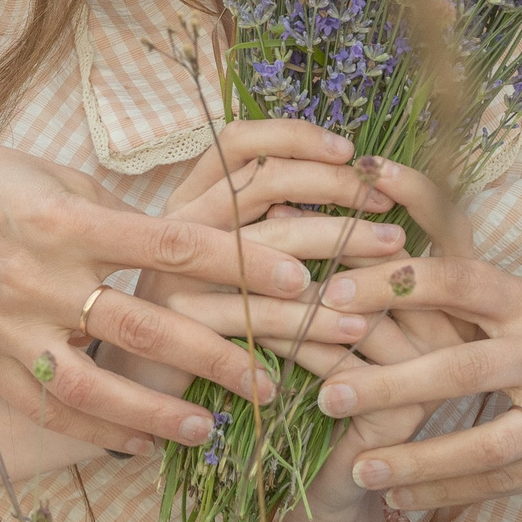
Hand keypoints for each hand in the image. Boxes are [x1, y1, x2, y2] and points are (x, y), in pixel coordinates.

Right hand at [0, 122, 367, 453]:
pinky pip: (47, 410)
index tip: (298, 280)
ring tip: (211, 431)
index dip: (239, 265)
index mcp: (68, 219)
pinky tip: (139, 446)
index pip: (173, 245)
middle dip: (219, 356)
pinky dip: (96, 434)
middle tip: (274, 379)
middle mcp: (40, 276)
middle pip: (148, 324)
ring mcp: (9, 327)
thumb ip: (123, 220)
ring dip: (160, 414)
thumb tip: (190, 248)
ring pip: (96, 387)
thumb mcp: (63, 179)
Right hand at [129, 152, 466, 404]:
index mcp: (190, 196)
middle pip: (261, 183)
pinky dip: (309, 325)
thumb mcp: (221, 257)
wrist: (132, 384)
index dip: (295, 138)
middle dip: (334, 192)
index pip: (240, 142)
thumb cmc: (196, 312)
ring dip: (335, 253)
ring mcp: (173, 272)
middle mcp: (176, 222)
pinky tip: (350, 333)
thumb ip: (262, 221)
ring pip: (266, 247)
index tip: (350, 151)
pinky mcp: (179, 326)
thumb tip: (341, 186)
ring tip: (388, 273)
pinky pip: (257, 319)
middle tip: (389, 214)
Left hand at [312, 259, 521, 511]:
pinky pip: (505, 481)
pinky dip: (450, 491)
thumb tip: (385, 265)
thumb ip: (468, 292)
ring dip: (417, 458)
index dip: (396, 283)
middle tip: (328, 392)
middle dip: (390, 383)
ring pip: (483, 441)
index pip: (457, 279)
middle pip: (461, 368)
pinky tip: (404, 497)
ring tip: (358, 467)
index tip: (335, 293)